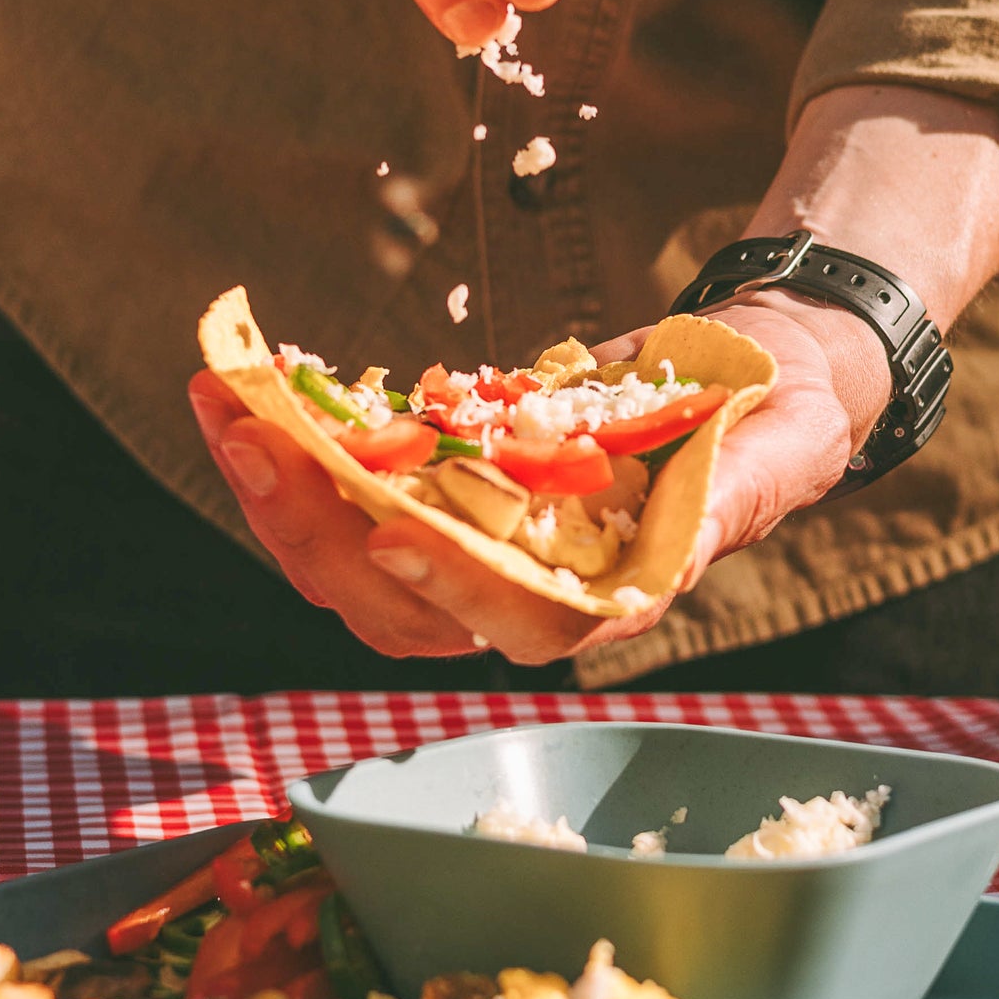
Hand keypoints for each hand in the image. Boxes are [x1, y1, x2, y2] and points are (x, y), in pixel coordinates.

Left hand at [185, 297, 886, 666]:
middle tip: (251, 435)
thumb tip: (676, 551)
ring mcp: (468, 547)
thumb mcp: (779, 448)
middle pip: (391, 601)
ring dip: (273, 483)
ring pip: (345, 554)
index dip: (444, 588)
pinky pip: (344, 491)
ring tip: (218, 396)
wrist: (753, 377)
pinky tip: (239, 384)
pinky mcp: (437, 496)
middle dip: (309, 525)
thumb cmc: (777, 419)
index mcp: (600, 596)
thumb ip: (730, 500)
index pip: (507, 621)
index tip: (382, 535)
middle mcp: (518, 591)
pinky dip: (289, 443)